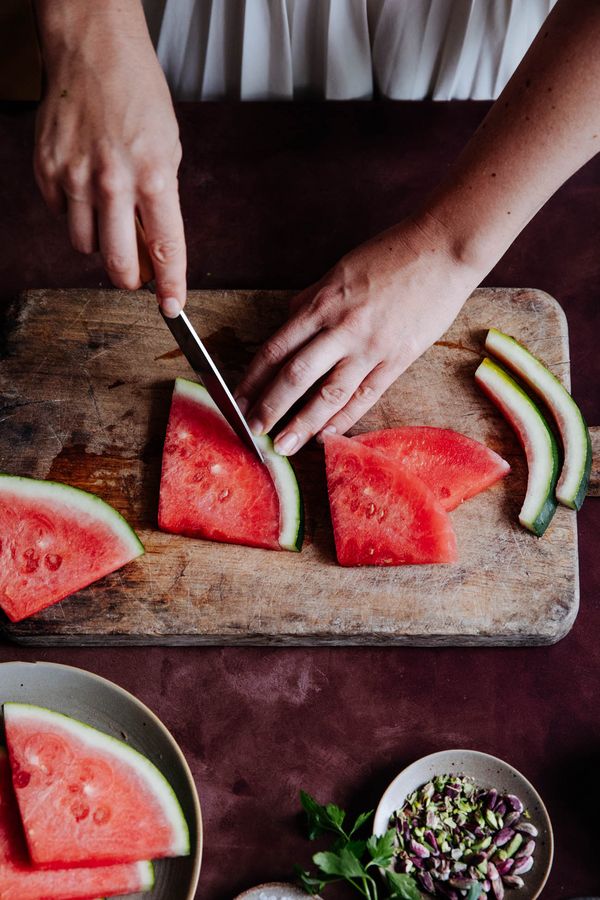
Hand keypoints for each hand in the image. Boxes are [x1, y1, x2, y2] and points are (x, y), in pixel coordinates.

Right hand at [34, 1, 184, 314]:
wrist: (92, 52)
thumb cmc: (138, 97)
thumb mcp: (168, 150)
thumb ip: (161, 203)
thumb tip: (154, 249)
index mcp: (153, 175)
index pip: (166, 247)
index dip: (171, 285)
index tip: (173, 307)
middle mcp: (113, 181)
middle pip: (118, 262)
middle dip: (130, 278)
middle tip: (136, 275)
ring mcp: (75, 177)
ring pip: (85, 246)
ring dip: (100, 243)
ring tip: (110, 214)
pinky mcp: (46, 171)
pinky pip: (63, 217)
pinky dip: (76, 214)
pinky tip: (86, 189)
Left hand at [235, 217, 481, 454]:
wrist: (443, 249)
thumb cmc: (391, 254)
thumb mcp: (339, 271)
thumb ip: (312, 300)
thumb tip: (289, 322)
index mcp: (322, 303)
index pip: (276, 349)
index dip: (252, 378)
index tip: (237, 400)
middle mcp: (341, 328)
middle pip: (295, 375)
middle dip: (270, 407)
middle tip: (251, 431)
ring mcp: (371, 347)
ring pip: (329, 394)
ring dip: (302, 424)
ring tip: (284, 446)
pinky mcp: (398, 359)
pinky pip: (365, 396)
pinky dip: (344, 419)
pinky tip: (327, 436)